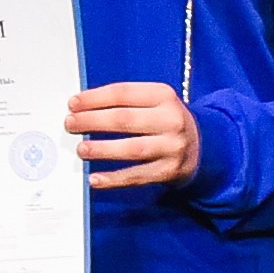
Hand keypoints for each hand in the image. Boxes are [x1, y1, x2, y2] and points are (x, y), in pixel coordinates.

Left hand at [66, 81, 199, 188]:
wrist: (203, 146)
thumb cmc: (165, 121)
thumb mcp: (154, 102)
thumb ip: (124, 102)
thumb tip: (82, 108)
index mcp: (164, 96)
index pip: (123, 93)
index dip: (94, 98)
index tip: (73, 103)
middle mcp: (171, 120)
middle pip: (124, 119)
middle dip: (92, 121)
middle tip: (70, 124)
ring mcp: (172, 147)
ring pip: (131, 148)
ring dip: (101, 149)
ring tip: (81, 149)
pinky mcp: (169, 171)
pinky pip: (137, 176)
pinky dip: (114, 179)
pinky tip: (95, 179)